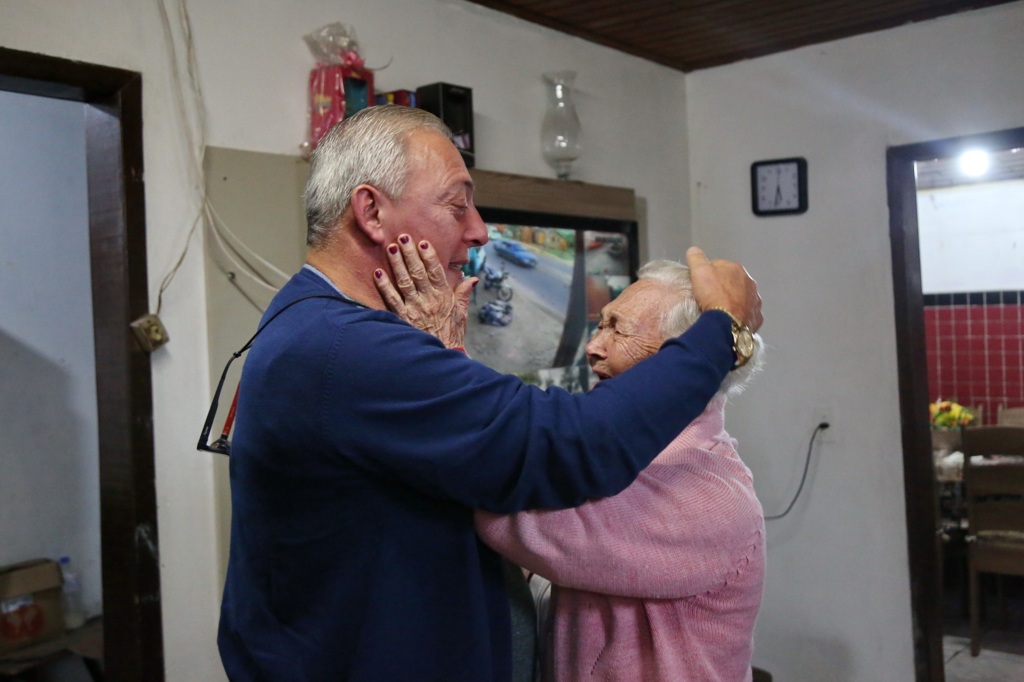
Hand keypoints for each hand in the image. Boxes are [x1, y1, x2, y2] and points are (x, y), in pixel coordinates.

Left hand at [373, 234, 476, 348]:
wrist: (441, 356)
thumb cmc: (451, 335)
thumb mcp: (462, 314)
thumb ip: (464, 294)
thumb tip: (472, 278)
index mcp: (444, 297)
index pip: (436, 272)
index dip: (429, 257)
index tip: (423, 243)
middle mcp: (429, 300)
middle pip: (418, 272)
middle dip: (410, 254)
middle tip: (403, 237)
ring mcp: (414, 308)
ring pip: (404, 282)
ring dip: (397, 264)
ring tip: (391, 248)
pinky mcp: (402, 318)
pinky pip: (392, 300)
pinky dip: (384, 286)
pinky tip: (378, 273)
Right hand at [685, 246, 762, 331]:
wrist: (726, 323)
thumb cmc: (713, 295)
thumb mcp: (699, 272)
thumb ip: (696, 258)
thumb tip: (693, 250)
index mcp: (737, 269)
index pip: (720, 266)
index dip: (708, 273)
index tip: (701, 284)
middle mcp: (750, 283)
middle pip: (732, 282)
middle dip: (723, 287)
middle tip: (709, 297)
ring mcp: (755, 301)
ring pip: (742, 297)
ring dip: (733, 301)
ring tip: (720, 309)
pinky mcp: (756, 317)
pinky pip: (747, 313)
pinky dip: (740, 315)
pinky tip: (731, 319)